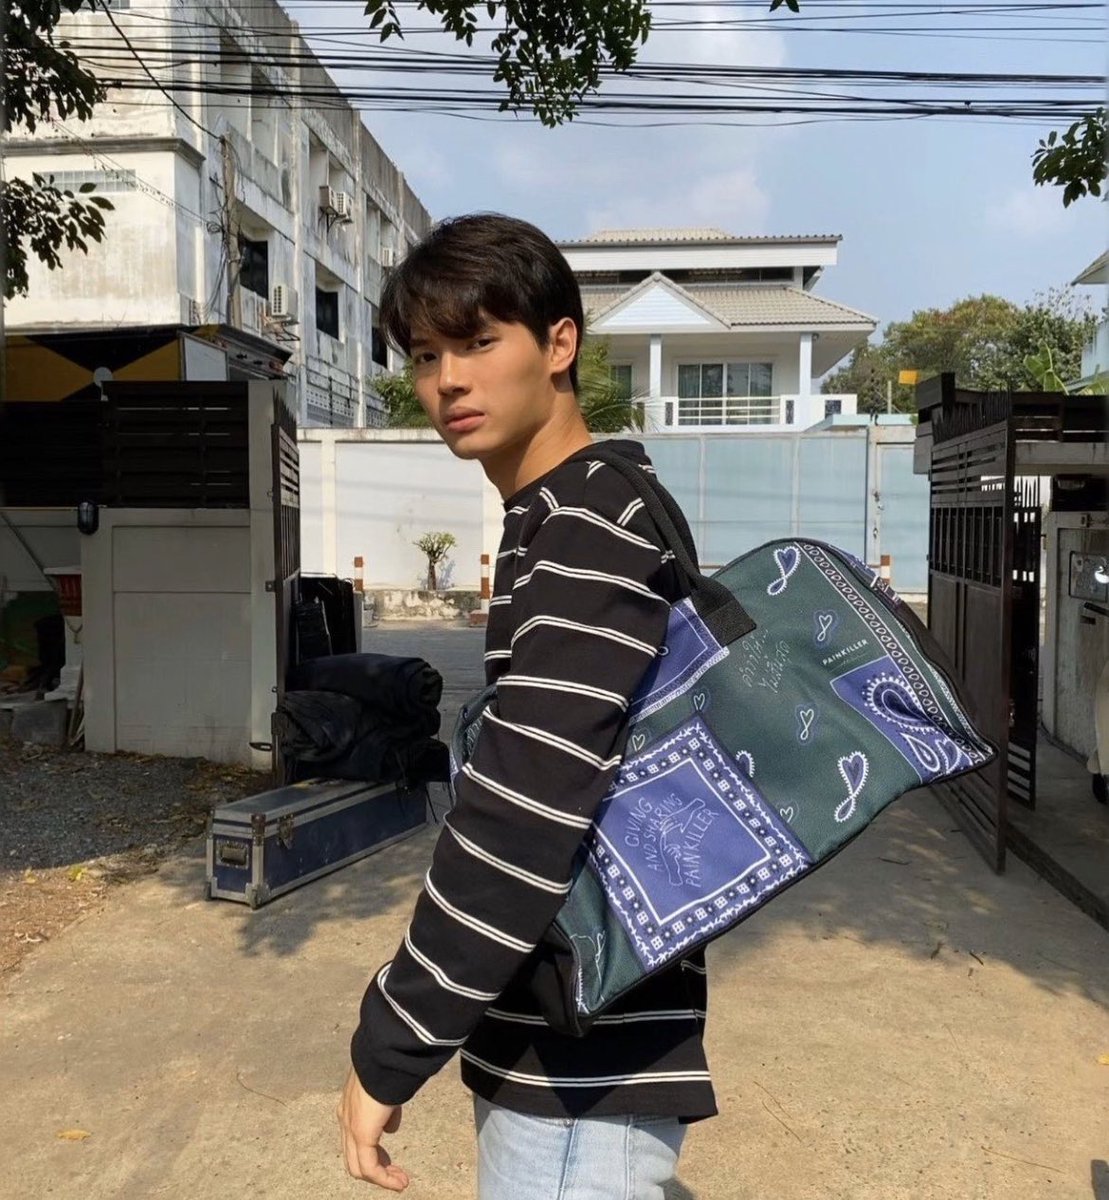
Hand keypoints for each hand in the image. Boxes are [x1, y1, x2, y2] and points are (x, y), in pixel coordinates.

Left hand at [337, 1067, 409, 1190]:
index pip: (356, 1140)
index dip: (375, 1153)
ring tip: (400, 1182)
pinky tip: (398, 1182)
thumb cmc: (387, 1065)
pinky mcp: (361, 1134)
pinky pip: (370, 1168)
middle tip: (397, 1175)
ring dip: (381, 1177)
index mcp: (349, 1106)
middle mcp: (345, 1119)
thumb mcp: (386, 1090)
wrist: (383, 1054)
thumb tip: (391, 1128)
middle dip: (377, 1170)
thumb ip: (387, 1111)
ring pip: (359, 1167)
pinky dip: (384, 1179)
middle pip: (354, 1158)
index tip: (392, 1161)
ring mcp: (350, 1128)